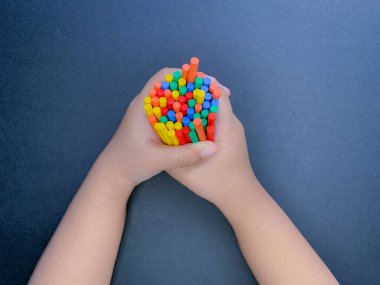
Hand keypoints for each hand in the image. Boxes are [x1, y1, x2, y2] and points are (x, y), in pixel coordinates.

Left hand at [94, 68, 217, 193]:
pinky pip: (176, 111)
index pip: (164, 77)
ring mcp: (152, 114)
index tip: (207, 82)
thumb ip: (184, 155)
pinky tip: (203, 119)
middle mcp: (147, 105)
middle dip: (197, 87)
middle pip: (175, 85)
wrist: (114, 174)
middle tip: (218, 94)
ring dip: (194, 99)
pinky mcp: (156, 123)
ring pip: (177, 98)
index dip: (186, 75)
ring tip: (215, 104)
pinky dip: (190, 111)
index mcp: (143, 105)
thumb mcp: (157, 159)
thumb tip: (213, 148)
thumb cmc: (129, 163)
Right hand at [167, 80, 255, 206]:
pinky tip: (187, 125)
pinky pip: (215, 119)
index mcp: (226, 125)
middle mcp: (233, 123)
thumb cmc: (217, 184)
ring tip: (176, 108)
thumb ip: (172, 153)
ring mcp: (233, 130)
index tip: (179, 81)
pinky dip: (202, 118)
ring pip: (215, 109)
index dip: (198, 83)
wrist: (240, 197)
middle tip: (172, 95)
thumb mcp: (186, 171)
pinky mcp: (231, 137)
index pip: (216, 92)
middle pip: (215, 98)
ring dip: (198, 107)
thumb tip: (158, 136)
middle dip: (194, 94)